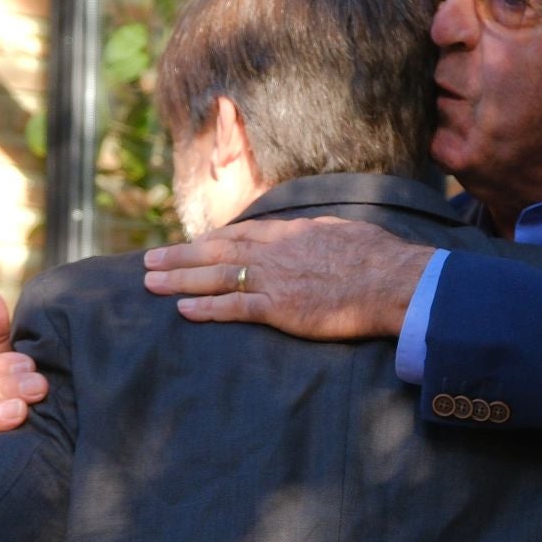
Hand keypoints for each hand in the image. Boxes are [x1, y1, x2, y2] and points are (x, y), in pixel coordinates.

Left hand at [143, 216, 432, 339]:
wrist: (393, 280)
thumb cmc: (378, 257)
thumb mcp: (342, 231)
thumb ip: (317, 233)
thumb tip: (313, 234)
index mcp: (290, 233)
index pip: (239, 234)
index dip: (208, 240)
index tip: (187, 245)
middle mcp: (275, 253)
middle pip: (216, 252)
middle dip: (179, 257)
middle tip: (148, 261)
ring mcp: (276, 280)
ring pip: (216, 277)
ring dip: (180, 280)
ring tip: (150, 283)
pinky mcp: (281, 309)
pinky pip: (235, 307)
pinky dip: (206, 308)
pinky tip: (183, 310)